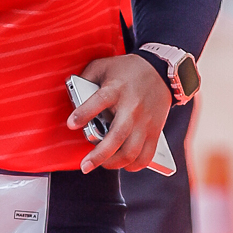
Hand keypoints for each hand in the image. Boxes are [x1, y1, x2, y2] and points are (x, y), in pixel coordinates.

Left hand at [68, 54, 170, 173]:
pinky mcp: (155, 132)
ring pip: (131, 151)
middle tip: (85, 166)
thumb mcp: (103, 66)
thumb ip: (85, 78)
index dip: (84, 113)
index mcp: (117, 89)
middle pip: (117, 136)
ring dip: (115, 163)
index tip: (71, 124)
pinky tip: (123, 164)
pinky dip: (134, 165)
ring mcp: (145, 122)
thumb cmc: (128, 70)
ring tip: (102, 164)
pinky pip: (146, 156)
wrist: (161, 71)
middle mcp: (132, 108)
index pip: (100, 101)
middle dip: (99, 155)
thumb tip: (70, 93)